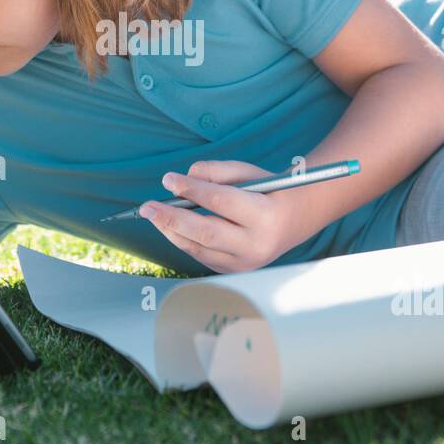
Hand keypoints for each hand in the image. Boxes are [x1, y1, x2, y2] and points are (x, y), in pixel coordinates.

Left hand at [139, 160, 302, 272]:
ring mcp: (246, 264)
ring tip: (153, 215)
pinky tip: (171, 227)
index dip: (191, 189)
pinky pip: (202, 256)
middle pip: (205, 232)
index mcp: (265, 216)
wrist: (296, 221)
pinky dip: (184, 241)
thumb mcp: (250, 173)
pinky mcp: (235, 271)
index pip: (221, 202)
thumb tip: (185, 177)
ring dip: (171, 231)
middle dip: (171, 218)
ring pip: (199, 248)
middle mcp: (256, 246)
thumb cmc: (270, 192)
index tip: (168, 179)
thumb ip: (217, 172)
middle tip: (147, 207)